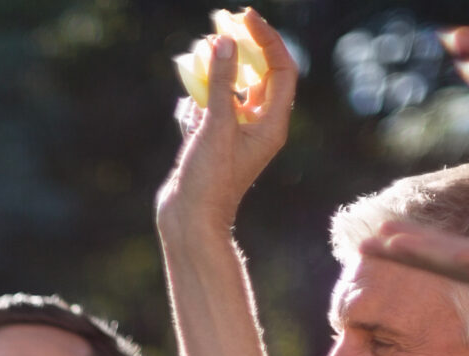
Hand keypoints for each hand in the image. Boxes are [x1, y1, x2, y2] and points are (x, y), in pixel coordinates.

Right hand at [154, 14, 298, 238]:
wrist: (189, 221)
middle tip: (222, 24)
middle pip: (258, 75)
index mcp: (271, 124)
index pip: (280, 69)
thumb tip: (225, 45)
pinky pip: (212, 108)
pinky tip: (188, 94)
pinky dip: (200, 96)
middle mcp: (258, 127)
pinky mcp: (214, 143)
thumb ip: (222, 85)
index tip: (244, 19)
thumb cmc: (209, 181)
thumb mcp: (216, 128)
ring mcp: (235, 135)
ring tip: (199, 52)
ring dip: (217, 70)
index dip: (266, 40)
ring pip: (232, 89)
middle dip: (240, 49)